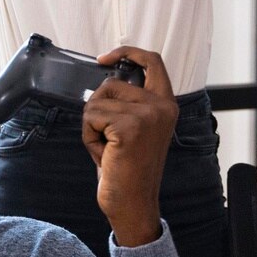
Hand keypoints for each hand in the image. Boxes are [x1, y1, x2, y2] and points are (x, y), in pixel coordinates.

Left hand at [82, 48, 176, 247]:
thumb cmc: (128, 169)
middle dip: (98, 109)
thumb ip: (129, 103)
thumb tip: (105, 81)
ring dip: (92, 126)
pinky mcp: (130, 126)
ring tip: (108, 149)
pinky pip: (91, 117)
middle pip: (111, 84)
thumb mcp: (136, 128)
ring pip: (97, 101)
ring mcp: (148, 115)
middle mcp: (162, 106)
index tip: (106, 58)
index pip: (152, 62)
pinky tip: (104, 155)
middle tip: (109, 138)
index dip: (128, 52)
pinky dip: (89, 137)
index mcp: (167, 105)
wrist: (132, 203)